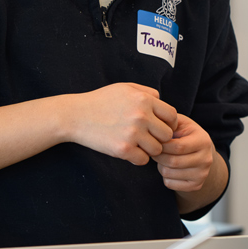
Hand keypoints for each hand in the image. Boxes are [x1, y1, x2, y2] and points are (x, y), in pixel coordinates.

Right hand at [61, 83, 176, 165]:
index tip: (161, 127)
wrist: (75, 116)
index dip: (169, 123)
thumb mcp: (124, 88)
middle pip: (167, 135)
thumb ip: (147, 92)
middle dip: (160, 137)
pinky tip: (129, 151)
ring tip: (137, 144)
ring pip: (157, 149)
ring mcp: (133, 133)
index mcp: (144, 99)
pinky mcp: (123, 149)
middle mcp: (141, 116)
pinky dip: (138, 158)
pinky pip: (143, 160)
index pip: (172, 115)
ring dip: (149, 149)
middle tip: (149, 137)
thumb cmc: (101, 101)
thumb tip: (162, 100)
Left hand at [153, 113, 214, 191]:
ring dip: (160, 166)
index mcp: (203, 141)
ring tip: (162, 158)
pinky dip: (164, 176)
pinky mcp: (196, 186)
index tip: (154, 141)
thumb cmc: (187, 136)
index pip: (177, 147)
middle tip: (153, 151)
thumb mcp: (182, 124)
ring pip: (168, 173)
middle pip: (172, 162)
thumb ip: (170, 122)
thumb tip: (155, 126)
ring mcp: (202, 174)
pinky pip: (170, 184)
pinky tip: (169, 168)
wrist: (202, 154)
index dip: (161, 145)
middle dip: (158, 156)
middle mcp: (206, 159)